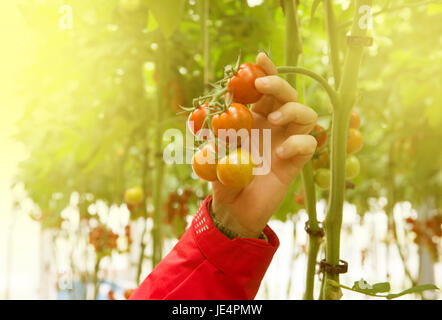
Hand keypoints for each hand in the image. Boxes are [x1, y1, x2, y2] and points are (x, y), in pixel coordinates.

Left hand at [212, 52, 317, 238]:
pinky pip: (309, 144)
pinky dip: (298, 143)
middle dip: (277, 85)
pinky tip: (281, 154)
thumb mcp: (212, 155)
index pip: (264, 91)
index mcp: (254, 120)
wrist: (234, 210)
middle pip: (288, 96)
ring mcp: (287, 143)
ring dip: (293, 110)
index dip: (265, 72)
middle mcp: (274, 127)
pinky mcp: (297, 162)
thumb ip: (212, 137)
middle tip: (261, 86)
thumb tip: (205, 115)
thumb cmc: (222, 180)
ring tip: (274, 120)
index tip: (259, 58)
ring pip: (307, 115)